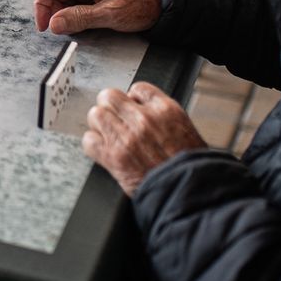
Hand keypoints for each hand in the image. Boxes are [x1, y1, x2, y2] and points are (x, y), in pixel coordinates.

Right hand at [34, 0, 159, 34]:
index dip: (42, 5)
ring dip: (63, 12)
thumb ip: (80, 18)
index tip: (44, 26)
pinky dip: (73, 12)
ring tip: (74, 27)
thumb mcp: (111, 14)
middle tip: (59, 29)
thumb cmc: (143, 3)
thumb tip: (54, 24)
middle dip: (51, 10)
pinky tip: (82, 22)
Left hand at [82, 82, 205, 194]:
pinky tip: (102, 150)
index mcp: (166, 110)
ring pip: (96, 114)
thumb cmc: (191, 167)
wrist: (187, 192)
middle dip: (110, 107)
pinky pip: (89, 141)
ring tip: (107, 135)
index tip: (131, 107)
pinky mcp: (113, 157)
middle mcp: (143, 119)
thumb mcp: (186, 131)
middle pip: (109, 96)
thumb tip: (146, 111)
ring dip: (99, 125)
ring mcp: (126, 137)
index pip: (137, 88)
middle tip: (114, 120)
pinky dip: (93, 145)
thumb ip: (163, 118)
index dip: (131, 98)